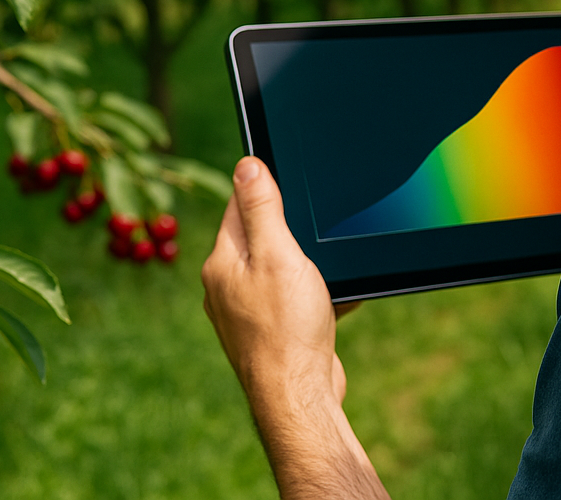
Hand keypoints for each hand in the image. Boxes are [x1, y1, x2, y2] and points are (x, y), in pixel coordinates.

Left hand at [202, 156, 387, 499]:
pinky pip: (295, 302)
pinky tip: (339, 300)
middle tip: (318, 224)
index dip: (264, 185)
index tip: (289, 175)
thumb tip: (245, 164)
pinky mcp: (271, 335)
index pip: (237, 205)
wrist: (298, 396)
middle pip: (260, 237)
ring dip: (308, 265)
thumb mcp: (277, 254)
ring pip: (280, 270)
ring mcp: (248, 314)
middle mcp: (226, 287)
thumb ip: (261, 208)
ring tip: (329, 270)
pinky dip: (317, 296)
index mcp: (222, 263)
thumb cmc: (286, 326)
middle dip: (291, 228)